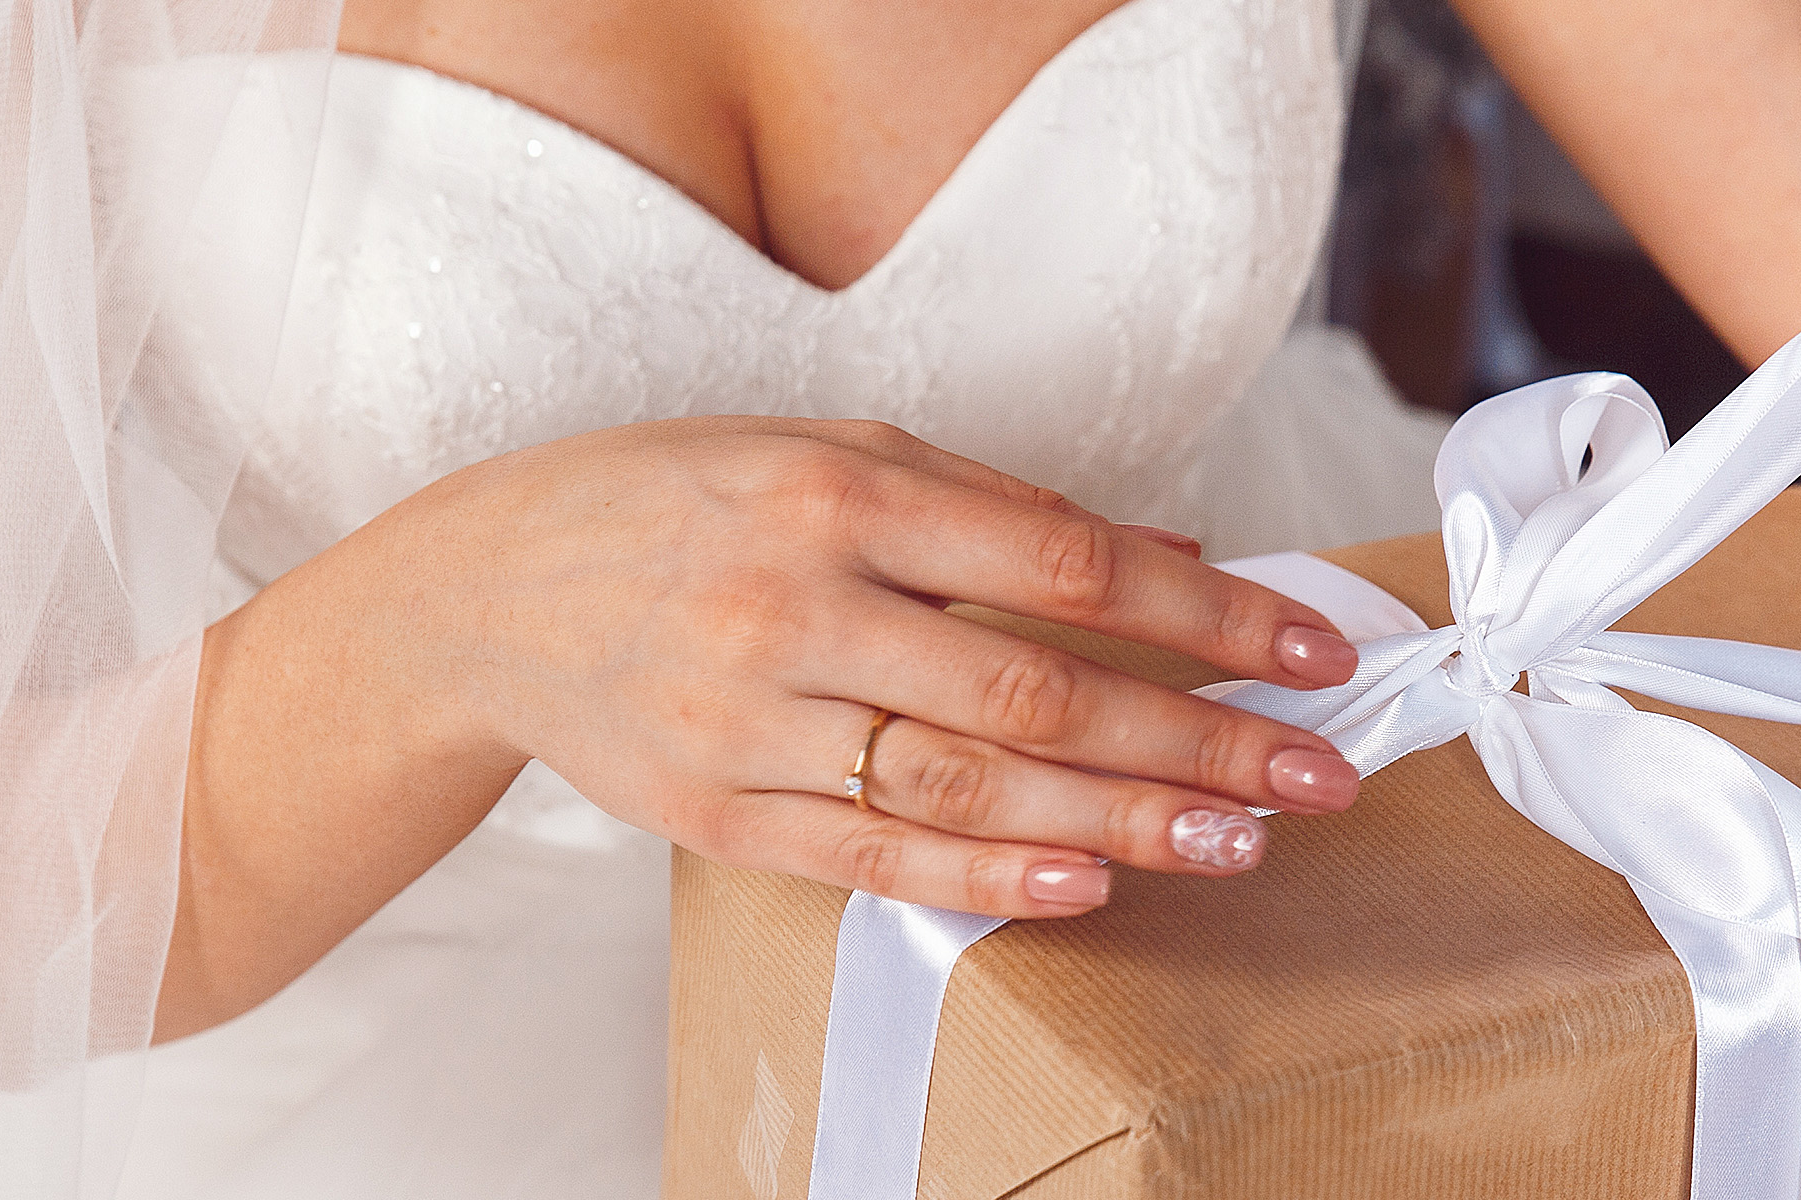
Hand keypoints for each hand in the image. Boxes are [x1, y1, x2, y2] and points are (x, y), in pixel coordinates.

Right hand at [400, 417, 1361, 919]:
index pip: (1069, 561)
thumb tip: (1169, 542)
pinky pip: (876, 860)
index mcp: (842, 492)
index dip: (1209, 612)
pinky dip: (991, 880)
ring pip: (970, 790)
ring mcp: (753, 720)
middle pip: (1039, 691)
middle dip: (1199, 739)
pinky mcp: (721, 814)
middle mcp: (799, 604)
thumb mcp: (826, 450)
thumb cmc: (676, 501)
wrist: (481, 593)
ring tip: (1240, 840)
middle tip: (1319, 775)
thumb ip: (994, 502)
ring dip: (1124, 821)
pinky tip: (1093, 884)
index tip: (1314, 649)